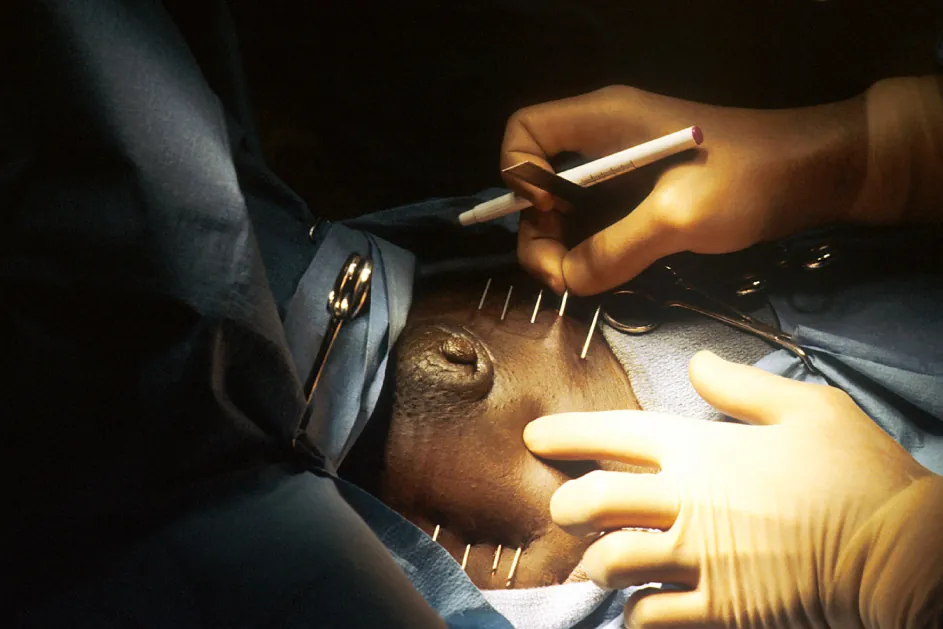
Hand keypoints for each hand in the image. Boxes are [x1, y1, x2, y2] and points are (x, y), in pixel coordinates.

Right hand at [501, 85, 867, 294]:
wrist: (816, 172)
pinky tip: (608, 272)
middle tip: (562, 278)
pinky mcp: (642, 191)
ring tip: (583, 282)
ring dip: (563, 247)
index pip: (524, 132)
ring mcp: (623, 166)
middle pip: (537, 181)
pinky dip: (592, 248)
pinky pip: (596, 219)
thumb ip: (614, 249)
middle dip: (538, 231)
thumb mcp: (678, 216)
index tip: (550, 218)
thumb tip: (568, 282)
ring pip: (564, 207)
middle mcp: (604, 138)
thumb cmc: (751, 177)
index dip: (519, 176)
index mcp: (604, 119)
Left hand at [523, 351, 935, 628]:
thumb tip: (697, 363)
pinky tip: (637, 607)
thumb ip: (741, 385)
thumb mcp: (805, 407)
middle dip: (566, 505)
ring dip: (596, 561)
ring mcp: (699, 557)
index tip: (535, 438)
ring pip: (613, 561)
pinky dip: (636, 614)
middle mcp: (686, 502)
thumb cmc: (855, 471)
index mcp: (699, 449)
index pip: (614, 434)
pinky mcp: (720, 606)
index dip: (567, 433)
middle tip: (564, 507)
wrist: (900, 548)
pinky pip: (654, 616)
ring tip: (597, 562)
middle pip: (593, 502)